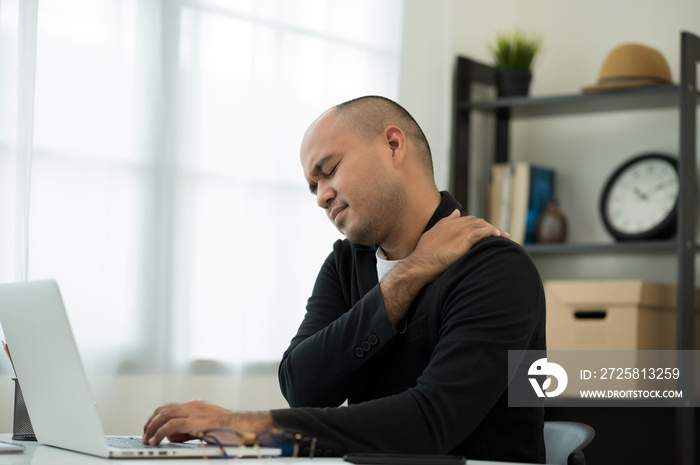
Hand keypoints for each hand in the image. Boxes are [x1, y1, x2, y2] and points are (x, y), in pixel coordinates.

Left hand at [141, 400, 273, 445]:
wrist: (244, 427)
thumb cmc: (229, 430)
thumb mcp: (205, 428)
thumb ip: (187, 430)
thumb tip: (171, 436)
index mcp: (196, 405)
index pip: (170, 407)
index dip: (157, 418)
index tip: (150, 428)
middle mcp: (193, 405)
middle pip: (163, 409)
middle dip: (150, 422)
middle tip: (145, 434)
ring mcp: (194, 411)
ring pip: (164, 415)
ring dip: (152, 427)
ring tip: (147, 438)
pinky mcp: (194, 421)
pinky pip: (170, 425)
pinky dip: (159, 433)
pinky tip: (155, 440)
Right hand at [409, 209, 507, 284]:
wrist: (418, 265)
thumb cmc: (423, 255)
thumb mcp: (432, 234)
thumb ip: (445, 222)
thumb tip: (456, 212)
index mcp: (447, 223)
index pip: (469, 220)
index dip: (480, 224)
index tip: (489, 231)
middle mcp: (453, 225)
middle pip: (477, 221)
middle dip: (490, 226)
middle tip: (501, 235)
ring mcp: (458, 233)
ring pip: (481, 226)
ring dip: (494, 229)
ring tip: (504, 236)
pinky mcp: (461, 242)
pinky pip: (480, 233)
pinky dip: (490, 232)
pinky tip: (498, 236)